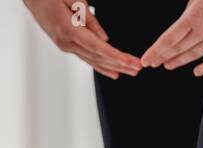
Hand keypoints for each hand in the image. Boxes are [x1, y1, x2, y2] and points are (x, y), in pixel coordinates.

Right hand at [23, 0, 141, 78]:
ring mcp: (65, 46)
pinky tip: (112, 72)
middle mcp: (66, 43)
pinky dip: (100, 66)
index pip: (96, 47)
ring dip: (113, 68)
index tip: (128, 61)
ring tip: (130, 72)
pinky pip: (86, 58)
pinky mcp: (66, 45)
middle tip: (137, 68)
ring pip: (92, 61)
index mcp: (68, 30)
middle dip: (119, 64)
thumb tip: (104, 38)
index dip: (114, 56)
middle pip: (97, 57)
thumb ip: (89, 19)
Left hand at [140, 0, 202, 75]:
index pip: (168, 39)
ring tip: (168, 66)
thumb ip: (190, 8)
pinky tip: (196, 72)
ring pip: (195, 54)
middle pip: (179, 48)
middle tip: (154, 63)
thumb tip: (184, 18)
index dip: (155, 51)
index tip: (146, 60)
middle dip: (164, 57)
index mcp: (193, 15)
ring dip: (180, 61)